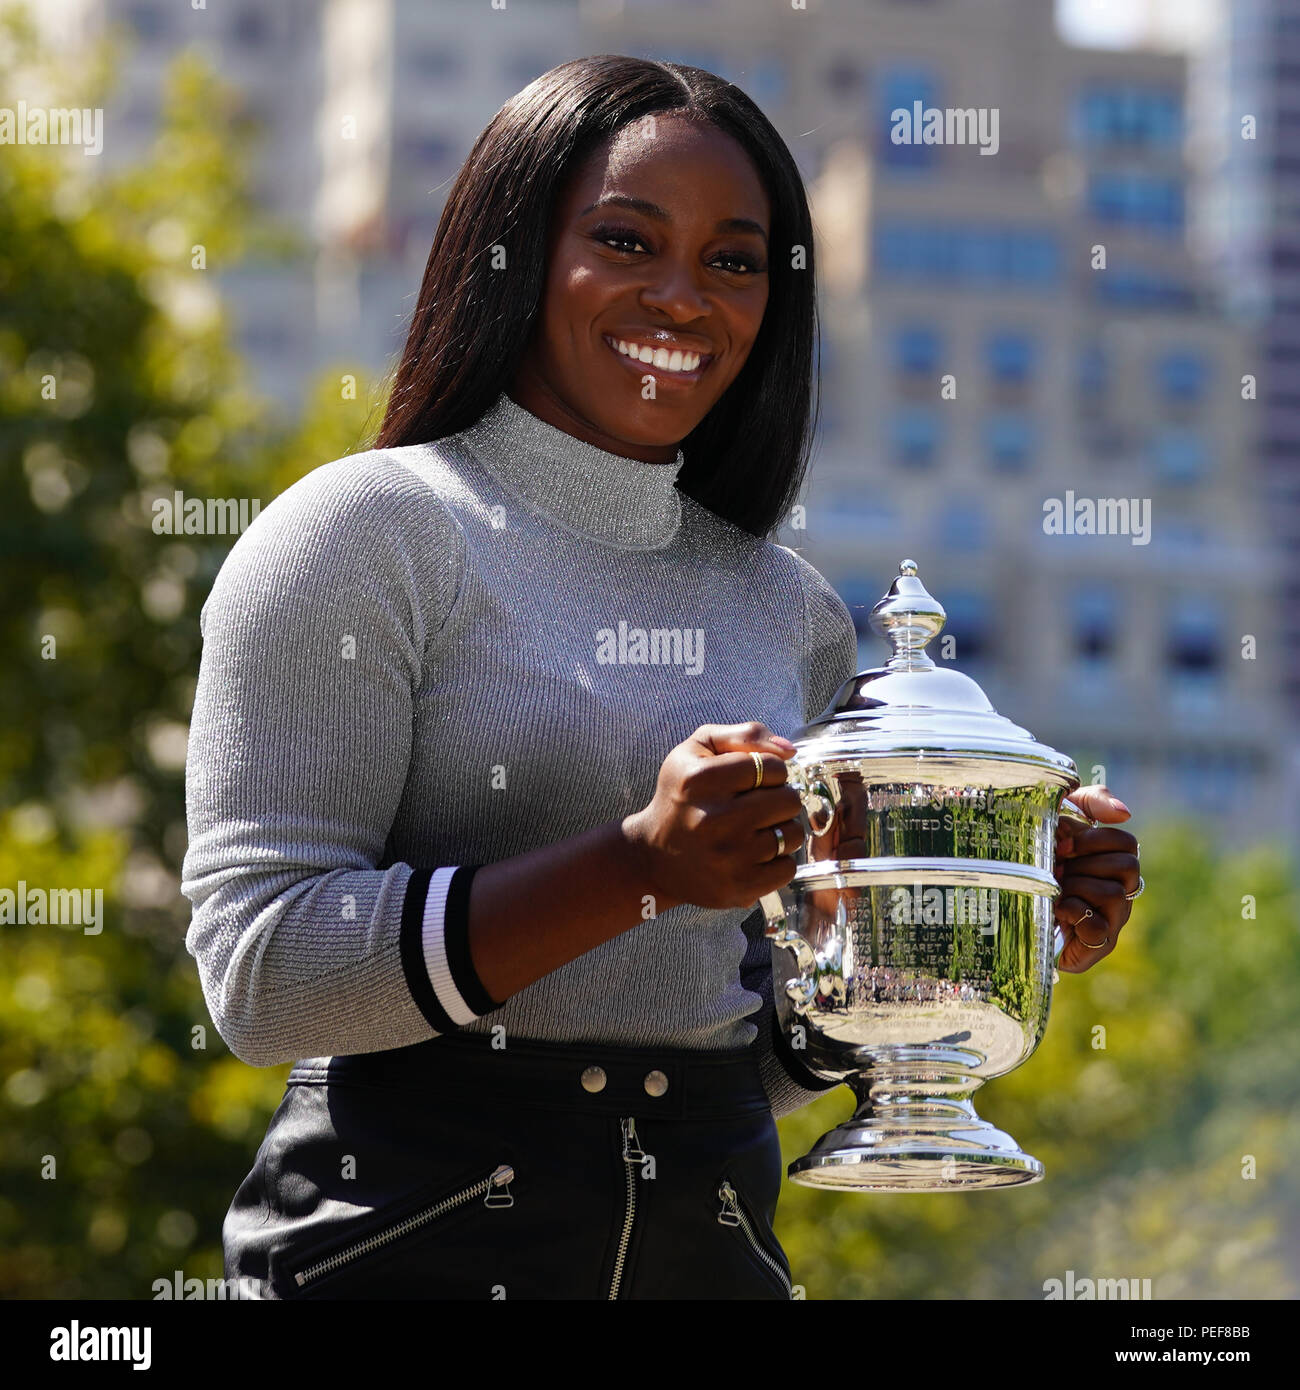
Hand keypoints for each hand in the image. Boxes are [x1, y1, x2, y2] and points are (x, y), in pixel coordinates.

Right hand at [623, 721, 804, 910]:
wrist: (653, 856)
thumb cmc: (681, 797)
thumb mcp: (697, 750)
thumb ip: (743, 736)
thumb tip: (791, 751)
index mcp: (701, 780)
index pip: (771, 766)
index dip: (771, 770)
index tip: (755, 780)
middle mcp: (714, 819)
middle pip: (788, 800)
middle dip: (779, 798)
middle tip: (758, 805)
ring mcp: (728, 857)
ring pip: (792, 834)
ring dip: (781, 830)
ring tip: (755, 830)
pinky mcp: (738, 887)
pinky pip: (788, 868)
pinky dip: (778, 861)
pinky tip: (754, 855)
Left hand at [1053, 784, 1140, 972]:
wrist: (1006, 904)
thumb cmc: (1035, 856)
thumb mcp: (1057, 817)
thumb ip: (1091, 802)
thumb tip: (1125, 813)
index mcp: (1112, 858)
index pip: (1126, 842)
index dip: (1093, 839)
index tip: (1060, 842)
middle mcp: (1120, 887)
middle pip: (1128, 866)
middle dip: (1084, 863)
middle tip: (1056, 868)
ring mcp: (1114, 916)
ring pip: (1112, 894)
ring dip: (1075, 887)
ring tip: (1054, 890)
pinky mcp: (1100, 942)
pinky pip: (1098, 926)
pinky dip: (1072, 913)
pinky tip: (1055, 909)